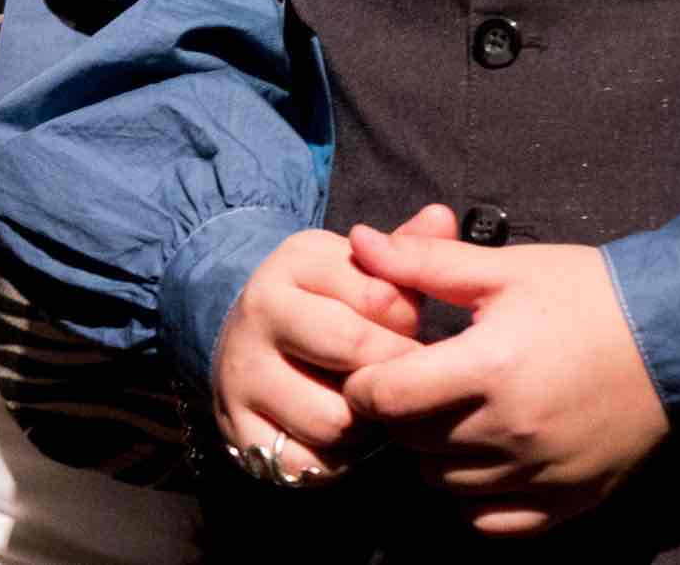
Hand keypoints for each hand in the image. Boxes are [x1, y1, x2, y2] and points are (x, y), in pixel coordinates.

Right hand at [210, 215, 432, 485]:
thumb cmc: (323, 304)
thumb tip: (442, 217)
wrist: (239, 339)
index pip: (385, 300)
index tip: (406, 334)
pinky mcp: (237, 429)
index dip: (411, 328)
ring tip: (367, 411)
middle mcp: (259, 312)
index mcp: (294, 263)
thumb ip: (406, 250)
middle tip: (399, 382)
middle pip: (356, 357)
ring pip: (335, 420)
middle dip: (392, 376)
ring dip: (365, 427)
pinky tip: (337, 440)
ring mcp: (242, 374)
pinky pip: (307, 463)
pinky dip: (333, 462)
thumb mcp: (357, 268)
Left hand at [344, 224, 669, 535]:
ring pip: (444, 483)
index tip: (377, 365)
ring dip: (433, 453)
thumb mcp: (504, 268)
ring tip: (451, 415)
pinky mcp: (571, 499)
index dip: (365, 381)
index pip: (384, 398)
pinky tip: (482, 460)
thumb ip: (423, 261)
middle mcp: (512, 431)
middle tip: (415, 385)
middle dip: (398, 413)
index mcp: (488, 368)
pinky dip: (475, 498)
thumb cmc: (587, 295)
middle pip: (409, 442)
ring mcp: (542, 472)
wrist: (677, 334)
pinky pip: (494, 521)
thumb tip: (358, 241)